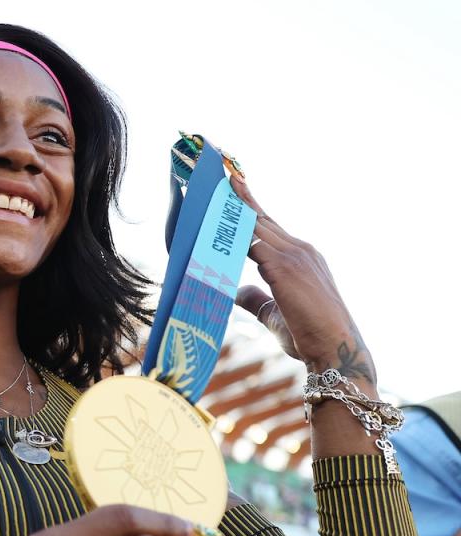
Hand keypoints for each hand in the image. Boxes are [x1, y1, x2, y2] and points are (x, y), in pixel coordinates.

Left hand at [231, 178, 376, 383]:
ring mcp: (294, 255)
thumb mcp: (275, 314)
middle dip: (239, 195)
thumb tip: (235, 290)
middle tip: (218, 173)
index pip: (268, 225)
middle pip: (261, 217)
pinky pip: (251, 241)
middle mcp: (300, 250)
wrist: (334, 349)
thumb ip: (256, 298)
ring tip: (213, 186)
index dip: (249, 206)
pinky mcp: (284, 266)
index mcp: (301, 258)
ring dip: (233, 206)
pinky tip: (215, 220)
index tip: (234, 186)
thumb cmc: (309, 337)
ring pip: (255, 224)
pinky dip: (232, 229)